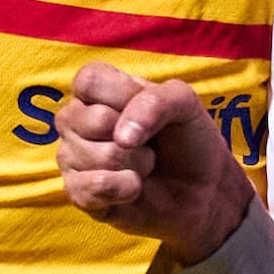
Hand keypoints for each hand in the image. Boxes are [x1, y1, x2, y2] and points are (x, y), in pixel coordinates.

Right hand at [56, 61, 253, 264]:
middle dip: (139, 138)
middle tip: (148, 143)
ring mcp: (71, 156)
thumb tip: (121, 138)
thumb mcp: (184, 103)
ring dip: (138, 165)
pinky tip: (134, 188)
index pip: (89, 81)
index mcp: (96, 89)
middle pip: (96, 121)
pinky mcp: (77, 193)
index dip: (126, 96)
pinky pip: (94, 188)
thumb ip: (155, 101)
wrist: (201, 189)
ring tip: (144, 166)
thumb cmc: (187, 140)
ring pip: (101, 157)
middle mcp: (75, 120)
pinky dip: (127, 189)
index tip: (150, 109)